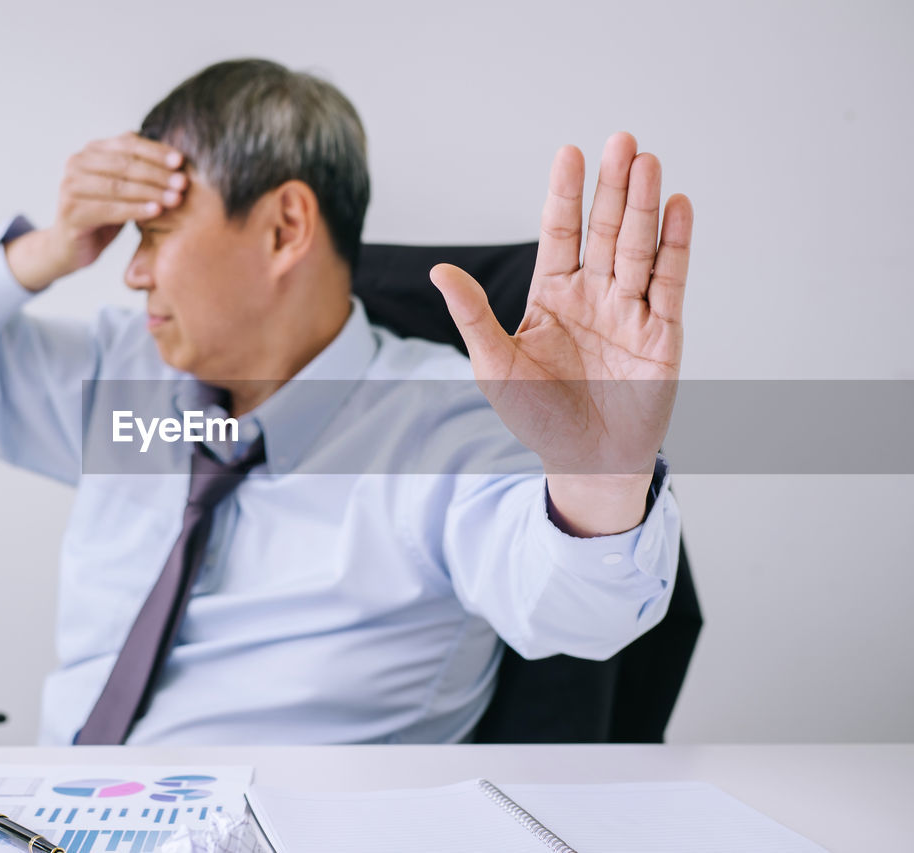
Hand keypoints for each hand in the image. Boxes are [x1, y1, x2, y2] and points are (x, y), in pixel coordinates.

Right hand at [6, 132, 188, 290]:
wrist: (71, 248)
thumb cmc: (103, 214)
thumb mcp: (123, 188)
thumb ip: (139, 170)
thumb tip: (178, 160)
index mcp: (91, 151)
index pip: (127, 143)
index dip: (156, 151)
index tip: (181, 161)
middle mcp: (76, 163)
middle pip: (124, 164)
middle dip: (157, 173)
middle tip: (183, 183)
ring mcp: (70, 187)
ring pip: (118, 186)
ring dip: (151, 192)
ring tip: (176, 199)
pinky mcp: (71, 211)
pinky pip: (110, 209)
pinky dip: (136, 210)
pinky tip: (156, 211)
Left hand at [431, 132, 693, 533]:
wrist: (584, 461)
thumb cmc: (536, 416)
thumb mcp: (495, 365)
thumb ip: (473, 316)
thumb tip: (439, 271)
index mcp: (551, 296)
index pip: (560, 233)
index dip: (565, 194)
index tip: (569, 153)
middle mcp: (593, 294)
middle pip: (605, 230)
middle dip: (612, 186)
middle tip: (621, 140)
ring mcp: (630, 310)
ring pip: (638, 247)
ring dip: (644, 205)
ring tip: (648, 162)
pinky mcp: (662, 332)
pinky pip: (669, 281)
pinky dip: (675, 244)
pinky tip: (678, 207)